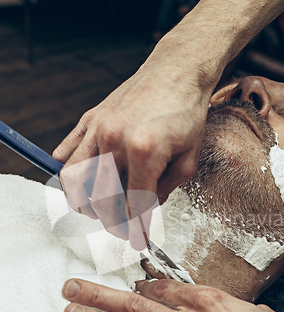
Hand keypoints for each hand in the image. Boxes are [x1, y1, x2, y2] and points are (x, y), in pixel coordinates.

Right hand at [53, 41, 211, 249]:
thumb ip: (166, 188)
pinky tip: (82, 181)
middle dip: (111, 221)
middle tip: (121, 227)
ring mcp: (98, 129)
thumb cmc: (187, 111)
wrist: (176, 71)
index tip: (138, 240)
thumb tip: (145, 208)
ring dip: (82, 202)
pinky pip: (66, 152)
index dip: (136, 229)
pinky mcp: (90, 119)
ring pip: (73, 180)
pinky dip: (67, 172)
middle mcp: (115, 140)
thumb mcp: (189, 157)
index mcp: (145, 152)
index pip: (133, 205)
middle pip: (99, 199)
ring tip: (98, 209)